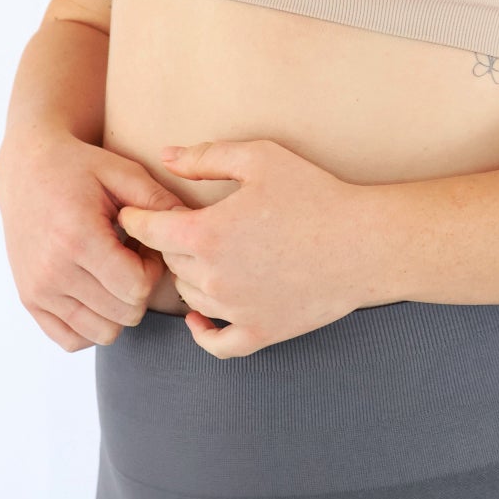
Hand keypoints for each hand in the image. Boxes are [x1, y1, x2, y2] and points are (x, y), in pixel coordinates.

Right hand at [0, 127, 190, 351]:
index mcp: (78, 237)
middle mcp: (53, 271)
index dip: (154, 270)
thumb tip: (192, 230)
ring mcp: (38, 291)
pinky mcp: (30, 301)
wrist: (26, 169)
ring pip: (103, 333)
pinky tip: (97, 291)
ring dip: (119, 308)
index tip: (147, 246)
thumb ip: (159, 201)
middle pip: (124, 313)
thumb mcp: (122, 172)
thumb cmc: (78, 168)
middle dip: (140, 289)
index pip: (136, 288)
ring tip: (114, 272)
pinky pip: (73, 339)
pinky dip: (92, 324)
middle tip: (133, 257)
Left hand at [118, 138, 368, 356]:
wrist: (365, 244)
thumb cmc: (315, 195)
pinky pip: (215, 343)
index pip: (147, 231)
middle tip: (184, 227)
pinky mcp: (260, 332)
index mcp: (206, 234)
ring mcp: (235, 310)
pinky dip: (202, 332)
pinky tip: (200, 318)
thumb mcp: (260, 159)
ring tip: (206, 257)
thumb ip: (206, 157)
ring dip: (190, 276)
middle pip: (170, 262)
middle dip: (171, 243)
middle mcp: (213, 277)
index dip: (135, 218)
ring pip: (189, 297)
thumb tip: (164, 156)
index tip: (133, 213)